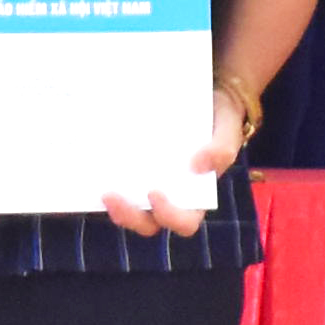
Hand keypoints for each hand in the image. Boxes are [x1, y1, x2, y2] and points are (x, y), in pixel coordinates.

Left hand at [107, 80, 249, 233]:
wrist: (210, 101)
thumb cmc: (221, 122)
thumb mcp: (227, 132)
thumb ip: (221, 149)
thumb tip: (197, 166)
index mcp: (197, 198)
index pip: (183, 223)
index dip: (168, 215)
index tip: (154, 192)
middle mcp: (172, 198)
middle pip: (148, 223)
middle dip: (129, 215)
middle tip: (111, 195)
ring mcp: (151, 187)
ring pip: (131, 211)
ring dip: (114, 206)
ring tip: (101, 189)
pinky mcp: (137, 172)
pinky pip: (122, 186)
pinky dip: (109, 182)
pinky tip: (96, 166)